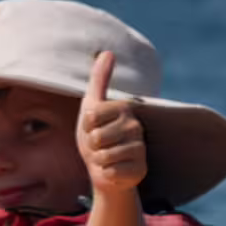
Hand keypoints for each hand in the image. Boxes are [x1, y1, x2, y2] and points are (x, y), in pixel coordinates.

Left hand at [79, 51, 147, 195]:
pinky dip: (107, 174)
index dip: (86, 126)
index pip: (90, 116)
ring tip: (106, 158)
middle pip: (96, 136)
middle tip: (100, 146)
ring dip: (99, 160)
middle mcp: (135, 126)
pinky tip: (114, 170)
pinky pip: (111, 171)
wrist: (104, 171)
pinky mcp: (139, 169)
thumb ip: (99, 79)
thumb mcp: (91, 106)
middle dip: (92, 146)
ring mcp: (139, 148)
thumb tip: (107, 52)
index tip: (93, 128)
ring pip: (104, 155)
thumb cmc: (96, 137)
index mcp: (124, 108)